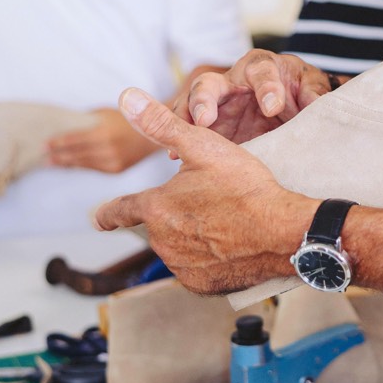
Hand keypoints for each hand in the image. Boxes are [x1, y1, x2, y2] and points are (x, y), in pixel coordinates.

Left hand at [47, 108, 153, 173]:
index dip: (58, 143)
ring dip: (65, 163)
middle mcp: (108, 149)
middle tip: (43, 156)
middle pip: (76, 154)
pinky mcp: (116, 169)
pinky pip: (93, 167)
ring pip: (83, 163)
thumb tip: (66, 126)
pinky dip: (80, 165)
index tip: (45, 144)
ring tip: (51, 162)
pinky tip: (70, 164)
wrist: (153, 135)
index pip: (74, 139)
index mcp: (104, 132)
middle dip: (58, 155)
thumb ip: (88, 120)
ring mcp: (112, 161)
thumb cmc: (128, 120)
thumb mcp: (107, 114)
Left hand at [92, 88, 313, 294]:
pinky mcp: (201, 285)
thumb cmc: (245, 188)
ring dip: (189, 239)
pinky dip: (207, 260)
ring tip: (223, 223)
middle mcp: (161, 241)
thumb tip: (127, 98)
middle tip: (208, 204)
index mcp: (155, 207)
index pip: (118, 211)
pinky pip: (196, 270)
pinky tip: (229, 246)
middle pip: (158, 227)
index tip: (100, 219)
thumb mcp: (203, 146)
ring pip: (176, 249)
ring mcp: (180, 266)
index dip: (108, 213)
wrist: (282, 232)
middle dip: (174, 216)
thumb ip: (160, 123)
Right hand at [174, 51, 332, 143]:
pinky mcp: (209, 126)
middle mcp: (232, 81)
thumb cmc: (299, 89)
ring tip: (178, 141)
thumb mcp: (311, 88)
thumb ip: (314, 93)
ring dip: (183, 122)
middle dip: (203, 100)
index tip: (273, 107)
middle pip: (209, 83)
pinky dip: (179, 140)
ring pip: (190, 106)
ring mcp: (216, 104)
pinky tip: (175, 156)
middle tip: (204, 120)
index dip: (266, 88)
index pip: (261, 71)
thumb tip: (317, 102)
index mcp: (261, 67)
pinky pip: (187, 129)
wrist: (291, 107)